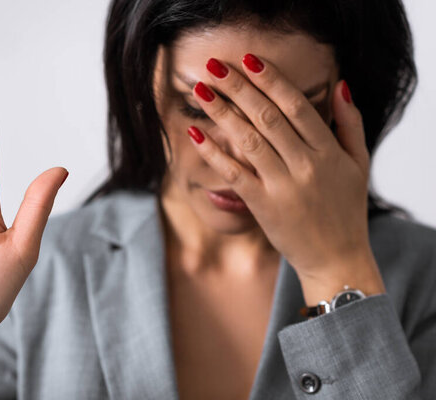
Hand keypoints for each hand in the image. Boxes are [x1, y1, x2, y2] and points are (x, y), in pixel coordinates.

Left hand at [187, 54, 380, 286]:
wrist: (336, 258)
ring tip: (201, 91)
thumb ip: (351, 123)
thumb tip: (339, 85)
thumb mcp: (359, 163)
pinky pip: (234, 174)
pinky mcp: (263, 205)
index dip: (271, 80)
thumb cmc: (346, 209)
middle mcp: (305, 165)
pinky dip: (214, 153)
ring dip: (222, 113)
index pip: (296, 106)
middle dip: (239, 88)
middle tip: (216, 66)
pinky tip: (196, 133)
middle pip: (267, 117)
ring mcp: (283, 186)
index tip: (249, 60)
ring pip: (248, 141)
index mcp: (329, 151)